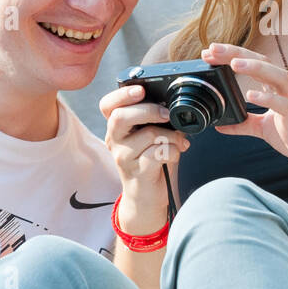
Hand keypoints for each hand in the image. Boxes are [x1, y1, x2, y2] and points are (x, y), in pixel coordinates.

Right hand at [99, 84, 189, 228]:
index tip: (141, 90)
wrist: (145, 198)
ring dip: (172, 135)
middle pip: (121, 116)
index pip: (107, 105)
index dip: (122, 94)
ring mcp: (124, 157)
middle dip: (149, 110)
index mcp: (116, 127)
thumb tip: (173, 102)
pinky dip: (174, 150)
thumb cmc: (150, 162)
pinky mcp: (137, 172)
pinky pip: (159, 153)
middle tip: (167, 114)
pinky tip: (177, 152)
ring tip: (180, 141)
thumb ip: (153, 119)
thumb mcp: (148, 137)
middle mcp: (114, 140)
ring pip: (148, 134)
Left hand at [202, 42, 287, 182]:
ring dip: (254, 68)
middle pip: (261, 62)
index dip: (232, 56)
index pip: (254, 64)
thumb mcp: (266, 129)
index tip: (210, 52)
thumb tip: (221, 125)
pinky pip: (283, 104)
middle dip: (236, 54)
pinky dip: (267, 98)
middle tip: (212, 49)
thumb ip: (245, 124)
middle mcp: (287, 88)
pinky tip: (251, 95)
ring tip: (233, 63)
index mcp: (278, 88)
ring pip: (276, 76)